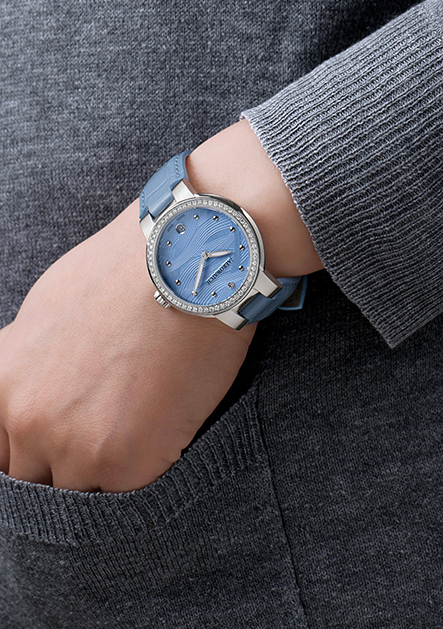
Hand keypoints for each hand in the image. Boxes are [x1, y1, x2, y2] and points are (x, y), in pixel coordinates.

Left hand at [0, 200, 254, 491]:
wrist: (184, 260)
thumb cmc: (123, 273)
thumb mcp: (45, 310)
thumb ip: (27, 368)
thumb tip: (29, 391)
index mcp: (2, 386)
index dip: (30, 458)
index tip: (55, 456)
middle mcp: (29, 422)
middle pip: (36, 482)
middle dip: (68, 468)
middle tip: (106, 442)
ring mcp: (76, 446)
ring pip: (82, 495)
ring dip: (110, 475)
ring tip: (143, 430)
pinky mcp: (129, 461)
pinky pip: (132, 494)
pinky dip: (151, 469)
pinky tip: (168, 426)